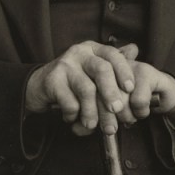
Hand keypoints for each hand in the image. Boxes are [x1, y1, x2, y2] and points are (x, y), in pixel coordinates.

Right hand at [25, 41, 143, 135]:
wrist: (38, 87)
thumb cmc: (73, 81)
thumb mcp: (94, 71)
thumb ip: (114, 65)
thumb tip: (135, 49)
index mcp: (93, 49)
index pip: (113, 55)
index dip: (124, 71)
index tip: (131, 89)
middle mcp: (80, 53)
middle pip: (102, 70)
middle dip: (112, 93)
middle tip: (117, 110)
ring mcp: (65, 65)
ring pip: (86, 89)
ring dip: (92, 111)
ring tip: (92, 125)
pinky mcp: (52, 80)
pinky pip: (69, 101)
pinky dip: (73, 114)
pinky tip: (71, 118)